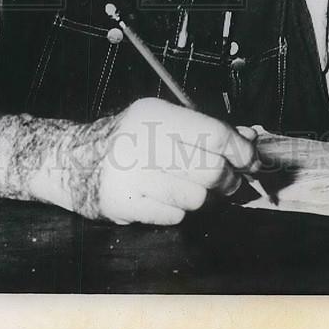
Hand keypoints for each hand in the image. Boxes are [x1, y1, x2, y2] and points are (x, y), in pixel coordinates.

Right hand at [50, 97, 260, 224]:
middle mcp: (142, 141)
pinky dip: (177, 210)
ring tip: (189, 187)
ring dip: (202, 197)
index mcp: (155, 113)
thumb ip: (207, 129)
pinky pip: (174, 215)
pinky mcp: (124, 203)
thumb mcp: (164, 120)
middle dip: (228, 179)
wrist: (75, 160)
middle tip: (228, 181)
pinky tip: (164, 197)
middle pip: (210, 169)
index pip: (214, 133)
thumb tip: (251, 140)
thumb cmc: (131, 139)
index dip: (242, 150)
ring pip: (197, 197)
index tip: (252, 160)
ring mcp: (131, 174)